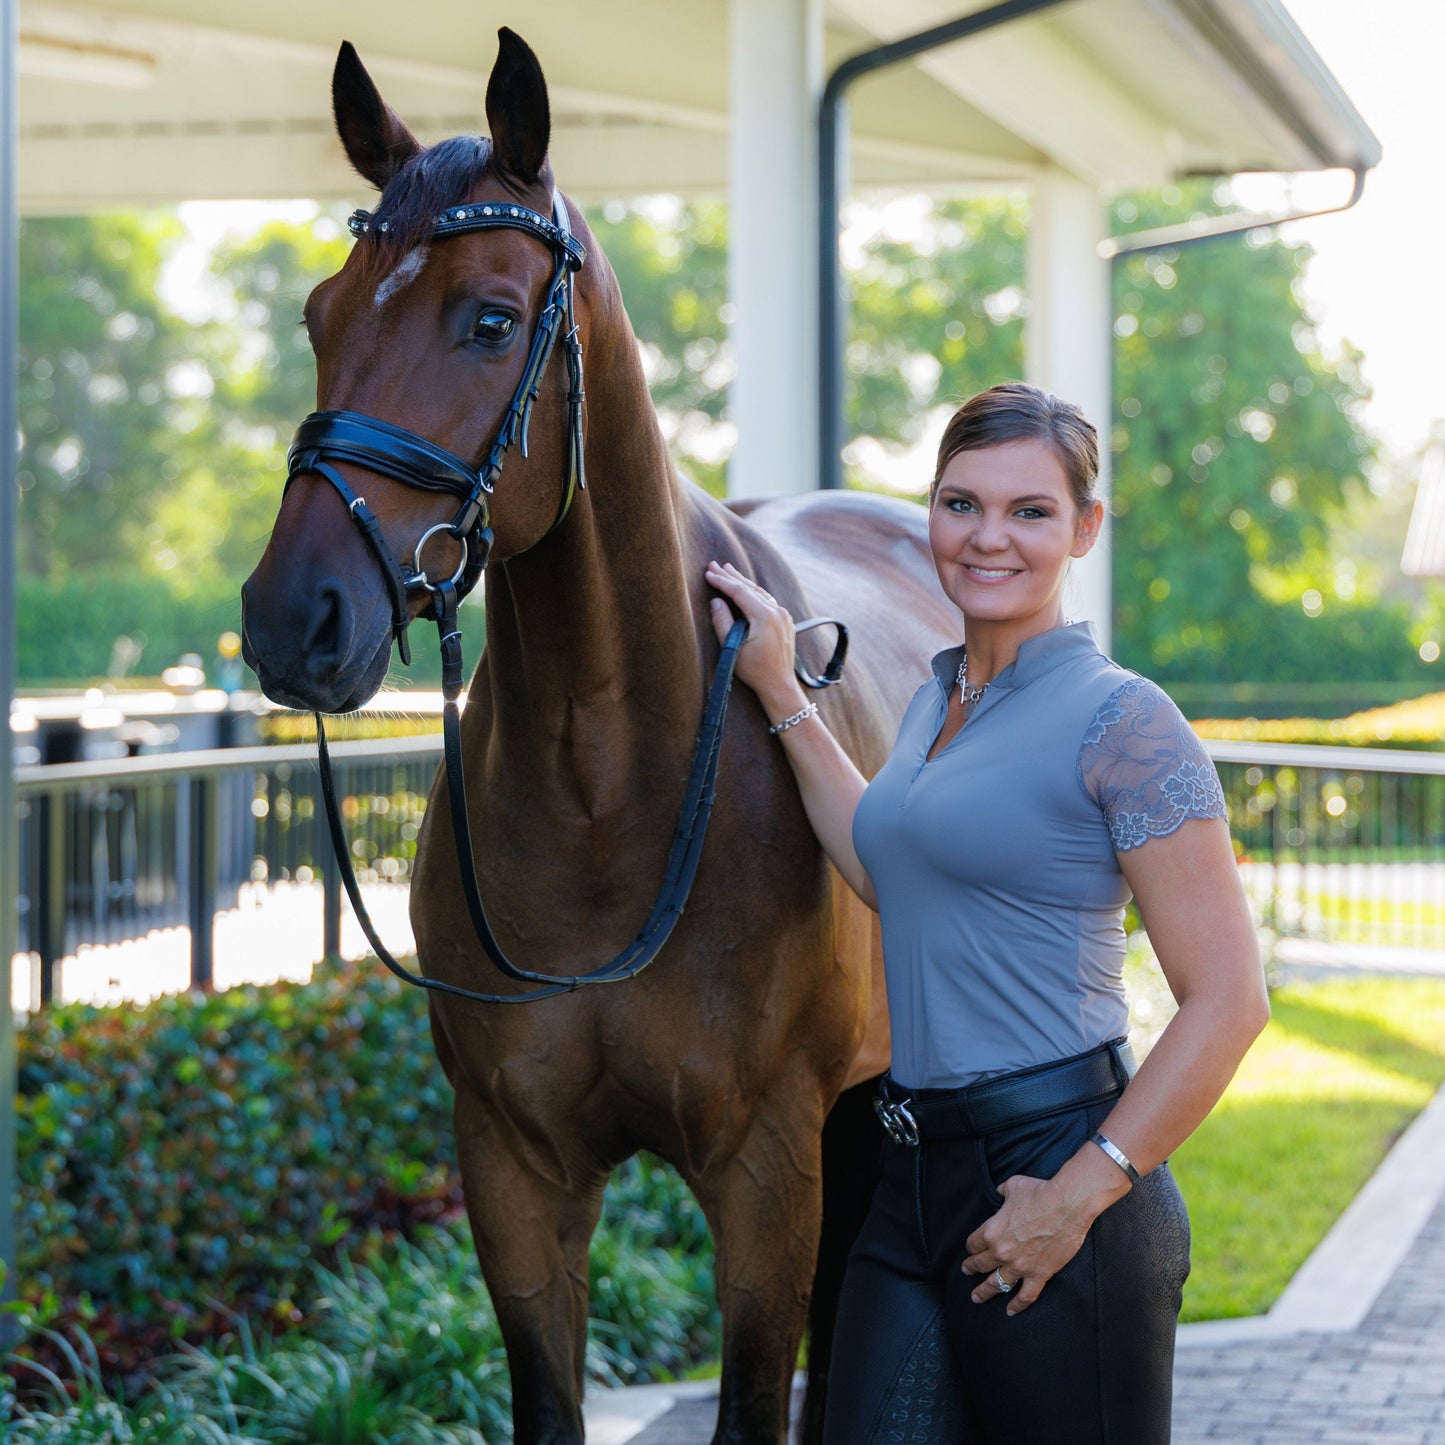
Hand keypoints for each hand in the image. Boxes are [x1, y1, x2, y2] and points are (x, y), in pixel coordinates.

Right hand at [705, 561, 806, 716]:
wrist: (780, 685)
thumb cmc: (755, 671)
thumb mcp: (733, 648)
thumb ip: (722, 622)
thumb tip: (716, 601)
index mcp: (765, 616)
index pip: (739, 592)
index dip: (722, 582)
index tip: (707, 573)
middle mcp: (777, 611)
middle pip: (750, 588)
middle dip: (731, 576)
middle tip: (714, 565)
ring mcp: (784, 615)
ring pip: (759, 592)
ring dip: (743, 582)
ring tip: (728, 571)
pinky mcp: (785, 621)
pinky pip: (767, 600)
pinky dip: (753, 592)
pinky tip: (746, 588)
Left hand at [961, 1175, 1095, 1315]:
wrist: (1066, 1205)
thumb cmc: (1039, 1192)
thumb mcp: (1012, 1186)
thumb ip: (1002, 1193)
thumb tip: (1000, 1193)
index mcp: (992, 1230)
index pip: (973, 1243)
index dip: (971, 1247)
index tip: (971, 1250)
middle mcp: (1002, 1251)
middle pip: (980, 1265)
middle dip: (971, 1269)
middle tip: (966, 1273)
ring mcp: (1020, 1266)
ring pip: (997, 1284)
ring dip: (985, 1292)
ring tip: (977, 1297)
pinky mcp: (1039, 1274)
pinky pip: (1025, 1296)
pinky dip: (1017, 1305)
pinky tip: (1010, 1311)